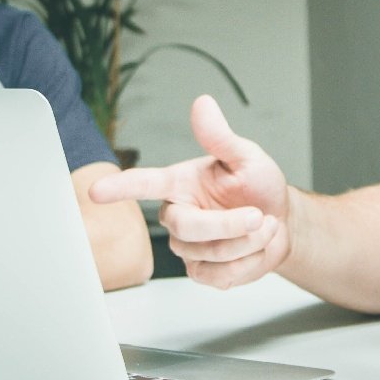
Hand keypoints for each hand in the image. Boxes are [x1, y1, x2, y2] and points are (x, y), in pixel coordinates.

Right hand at [88, 95, 289, 288]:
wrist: (283, 223)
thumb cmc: (259, 187)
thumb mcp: (246, 157)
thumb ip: (221, 137)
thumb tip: (202, 104)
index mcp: (180, 183)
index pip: (144, 184)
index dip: (120, 187)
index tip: (96, 191)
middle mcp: (178, 214)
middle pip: (186, 227)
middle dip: (229, 225)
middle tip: (259, 215)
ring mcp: (187, 247)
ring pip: (210, 253)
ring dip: (248, 242)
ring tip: (263, 225)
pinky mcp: (201, 272)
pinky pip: (219, 276)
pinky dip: (248, 263)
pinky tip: (255, 248)